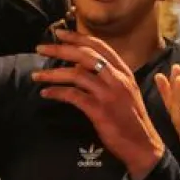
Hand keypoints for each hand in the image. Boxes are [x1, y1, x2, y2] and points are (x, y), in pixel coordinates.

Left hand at [31, 31, 165, 179]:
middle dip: (60, 49)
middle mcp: (117, 79)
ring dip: (53, 73)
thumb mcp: (126, 92)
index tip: (60, 33)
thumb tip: (80, 65)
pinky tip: (46, 94)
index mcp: (124, 72)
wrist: (143, 145)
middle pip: (85, 55)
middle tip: (41, 48)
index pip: (99, 46)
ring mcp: (109, 94)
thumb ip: (108, 77)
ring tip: (36, 75)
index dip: (78, 37)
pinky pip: (73, 96)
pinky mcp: (100, 110)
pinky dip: (57, 93)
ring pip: (76, 74)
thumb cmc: (132, 120)